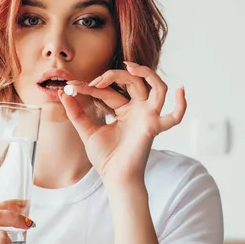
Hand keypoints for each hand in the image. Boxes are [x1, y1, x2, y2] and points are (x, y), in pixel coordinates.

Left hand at [58, 61, 186, 185]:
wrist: (113, 177)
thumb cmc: (105, 157)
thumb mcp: (87, 130)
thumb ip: (76, 112)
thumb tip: (63, 93)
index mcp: (124, 110)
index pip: (109, 90)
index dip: (91, 86)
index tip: (72, 86)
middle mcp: (138, 110)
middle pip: (132, 81)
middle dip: (113, 76)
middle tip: (95, 81)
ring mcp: (148, 116)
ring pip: (156, 86)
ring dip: (146, 73)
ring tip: (130, 67)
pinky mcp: (154, 126)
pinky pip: (174, 116)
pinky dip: (181, 105)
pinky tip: (181, 91)